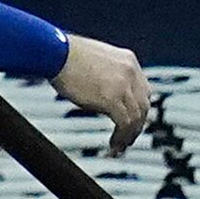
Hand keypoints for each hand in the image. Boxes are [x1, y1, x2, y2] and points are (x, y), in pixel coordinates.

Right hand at [52, 34, 152, 155]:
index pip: (143, 90)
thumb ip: (107, 76)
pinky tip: (113, 145)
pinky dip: (121, 138)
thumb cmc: (65, 55)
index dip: (139, 108)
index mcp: (128, 60)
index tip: (133, 120)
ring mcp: (123, 85)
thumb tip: (105, 95)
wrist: (55, 52)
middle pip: (143, 105)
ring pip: (136, 118)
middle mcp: (130, 71)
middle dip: (137, 124)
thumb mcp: (96, 62)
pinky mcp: (111, 99)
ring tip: (120, 146)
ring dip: (129, 135)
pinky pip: (124, 124)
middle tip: (128, 137)